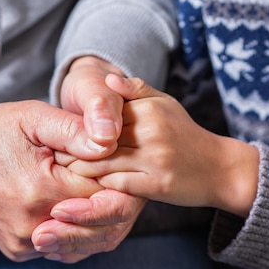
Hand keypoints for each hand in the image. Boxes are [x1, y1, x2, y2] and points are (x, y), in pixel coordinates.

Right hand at [31, 56, 142, 261]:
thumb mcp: (33, 117)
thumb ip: (74, 130)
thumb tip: (110, 142)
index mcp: (40, 190)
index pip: (105, 197)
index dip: (120, 181)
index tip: (122, 165)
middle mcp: (31, 226)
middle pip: (100, 226)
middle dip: (114, 203)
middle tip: (116, 179)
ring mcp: (24, 243)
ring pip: (86, 242)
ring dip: (98, 220)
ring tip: (97, 191)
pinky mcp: (18, 251)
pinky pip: (64, 248)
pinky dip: (78, 230)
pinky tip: (78, 208)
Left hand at [64, 75, 259, 216]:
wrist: (219, 168)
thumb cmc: (185, 134)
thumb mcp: (165, 104)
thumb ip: (136, 90)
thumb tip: (107, 78)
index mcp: (149, 108)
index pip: (101, 116)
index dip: (75, 126)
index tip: (55, 135)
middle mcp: (151, 131)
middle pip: (96, 140)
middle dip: (69, 149)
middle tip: (49, 157)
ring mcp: (154, 159)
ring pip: (102, 164)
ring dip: (77, 170)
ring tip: (59, 173)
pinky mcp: (156, 185)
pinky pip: (116, 185)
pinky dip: (97, 187)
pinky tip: (84, 190)